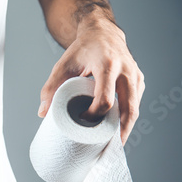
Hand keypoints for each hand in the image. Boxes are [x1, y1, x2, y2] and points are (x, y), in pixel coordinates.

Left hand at [38, 19, 144, 144]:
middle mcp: (126, 70)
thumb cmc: (82, 49)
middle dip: (119, 132)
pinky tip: (118, 131)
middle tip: (106, 148)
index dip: (94, 115)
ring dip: (125, 128)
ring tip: (113, 144)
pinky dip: (127, 119)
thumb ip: (51, 87)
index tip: (82, 121)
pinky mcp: (139, 80)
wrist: (102, 32)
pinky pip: (135, 103)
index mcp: (107, 65)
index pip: (105, 99)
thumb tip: (43, 113)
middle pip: (128, 109)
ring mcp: (135, 76)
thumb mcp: (63, 64)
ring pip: (135, 108)